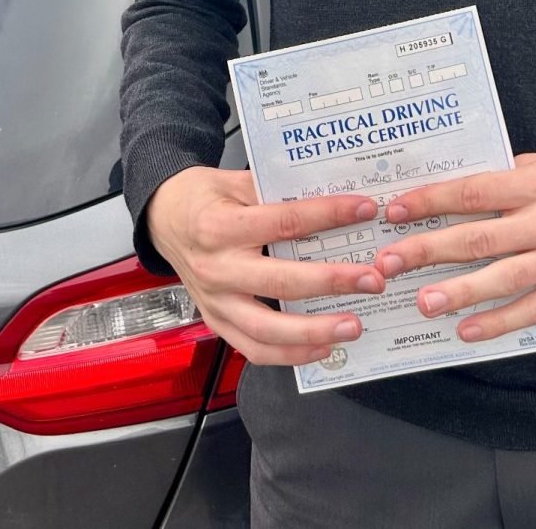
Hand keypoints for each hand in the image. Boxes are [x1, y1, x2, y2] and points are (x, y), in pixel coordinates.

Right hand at [146, 166, 384, 364]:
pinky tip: (324, 347)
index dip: (327, 215)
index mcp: (219, 225)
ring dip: (315, 332)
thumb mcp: (234, 181)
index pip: (283, 222)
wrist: (163, 219)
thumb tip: (331, 198)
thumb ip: (277, 191)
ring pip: (267, 330)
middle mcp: (216, 268)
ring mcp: (215, 301)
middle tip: (372, 279)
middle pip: (280, 282)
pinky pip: (254, 349)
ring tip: (353, 326)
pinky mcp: (216, 322)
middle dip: (332, 282)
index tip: (364, 210)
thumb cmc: (203, 197)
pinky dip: (291, 355)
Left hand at [373, 148, 535, 341]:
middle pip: (479, 238)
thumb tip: (449, 189)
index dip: (431, 202)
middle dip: (428, 251)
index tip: (396, 211)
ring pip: (502, 278)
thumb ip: (502, 175)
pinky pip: (531, 309)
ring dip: (459, 292)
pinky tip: (465, 330)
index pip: (473, 193)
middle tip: (388, 263)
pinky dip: (498, 322)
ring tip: (423, 302)